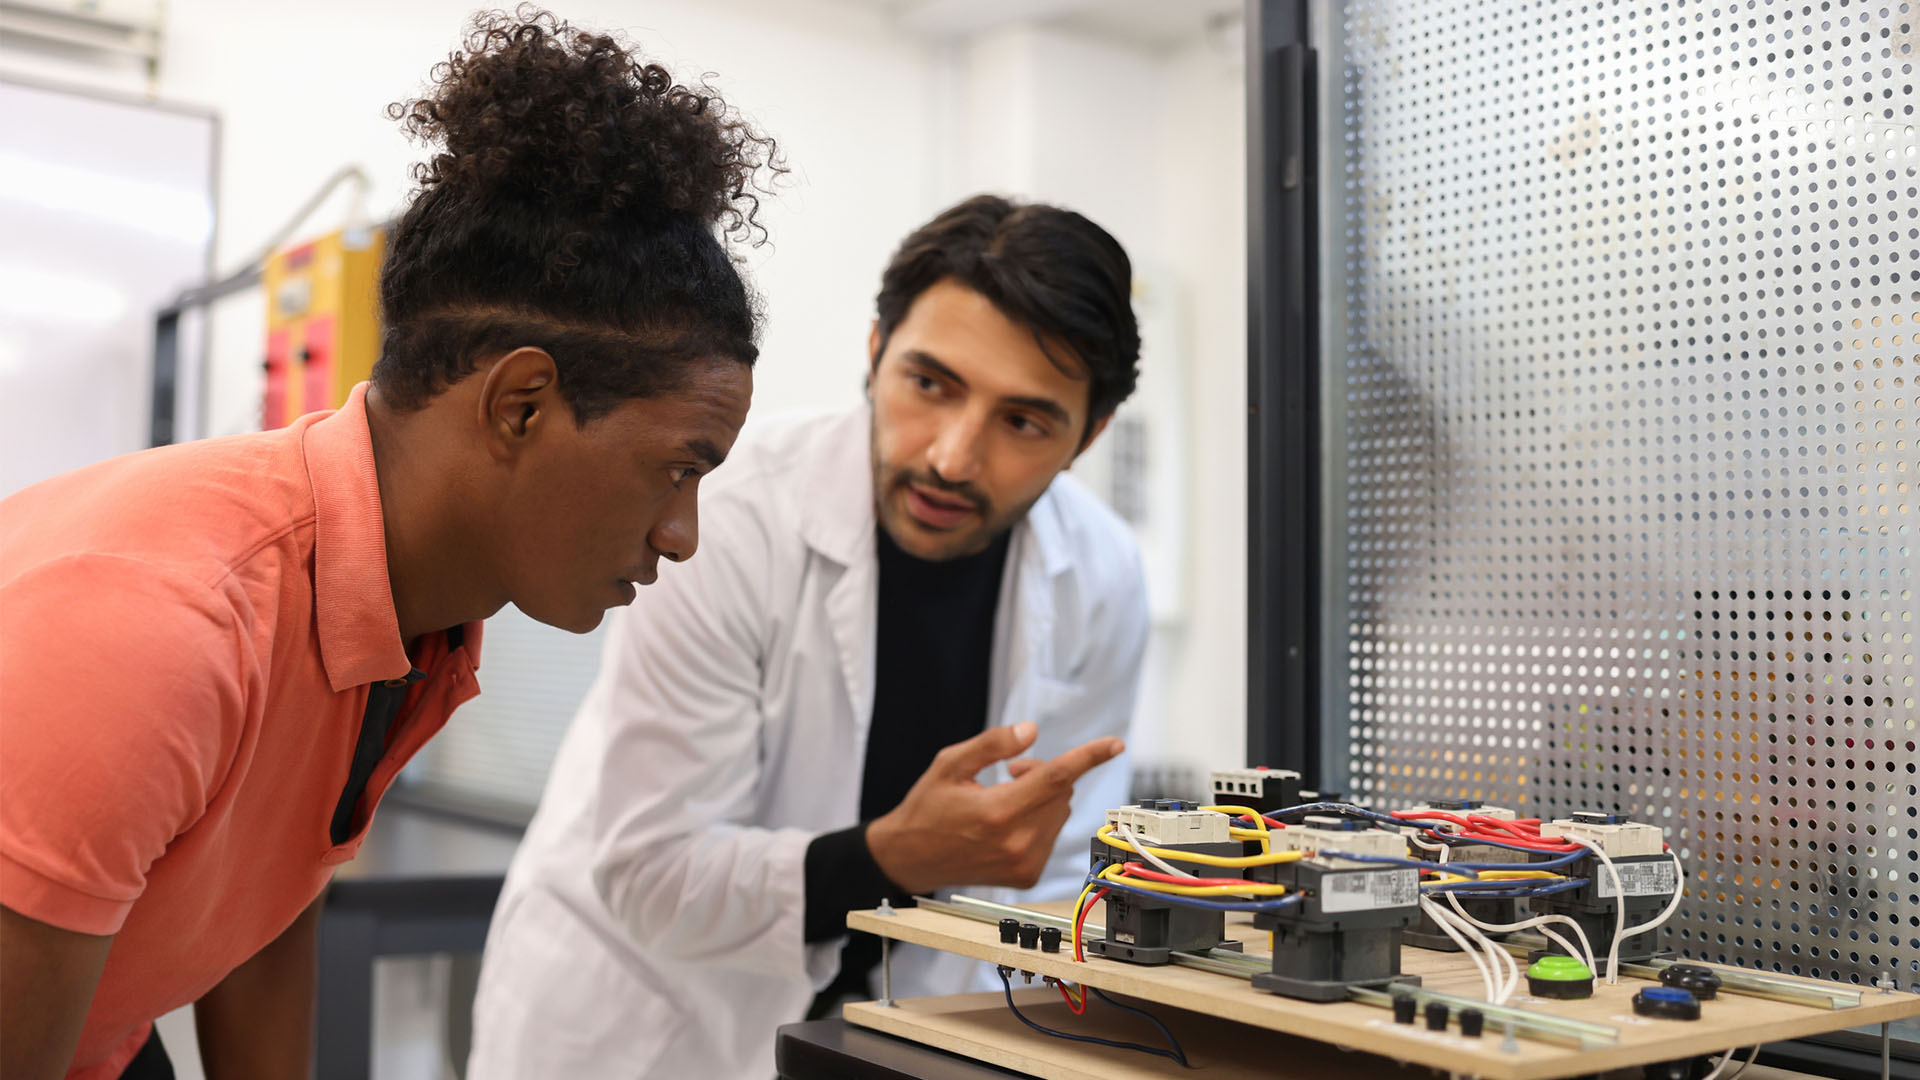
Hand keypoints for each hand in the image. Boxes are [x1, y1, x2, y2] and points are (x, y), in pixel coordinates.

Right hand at [866, 722, 1123, 894]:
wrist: (910, 859)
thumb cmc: (927, 809)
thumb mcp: (949, 764)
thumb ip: (992, 745)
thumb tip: (1030, 732)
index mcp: (998, 812)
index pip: (1055, 778)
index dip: (1087, 757)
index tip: (1114, 744)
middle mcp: (1016, 842)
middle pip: (1061, 791)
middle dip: (1043, 773)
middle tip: (1010, 772)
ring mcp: (1025, 863)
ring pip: (1060, 811)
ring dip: (1042, 796)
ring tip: (1005, 798)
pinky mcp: (1028, 875)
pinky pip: (1053, 833)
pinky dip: (1039, 819)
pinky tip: (1008, 823)